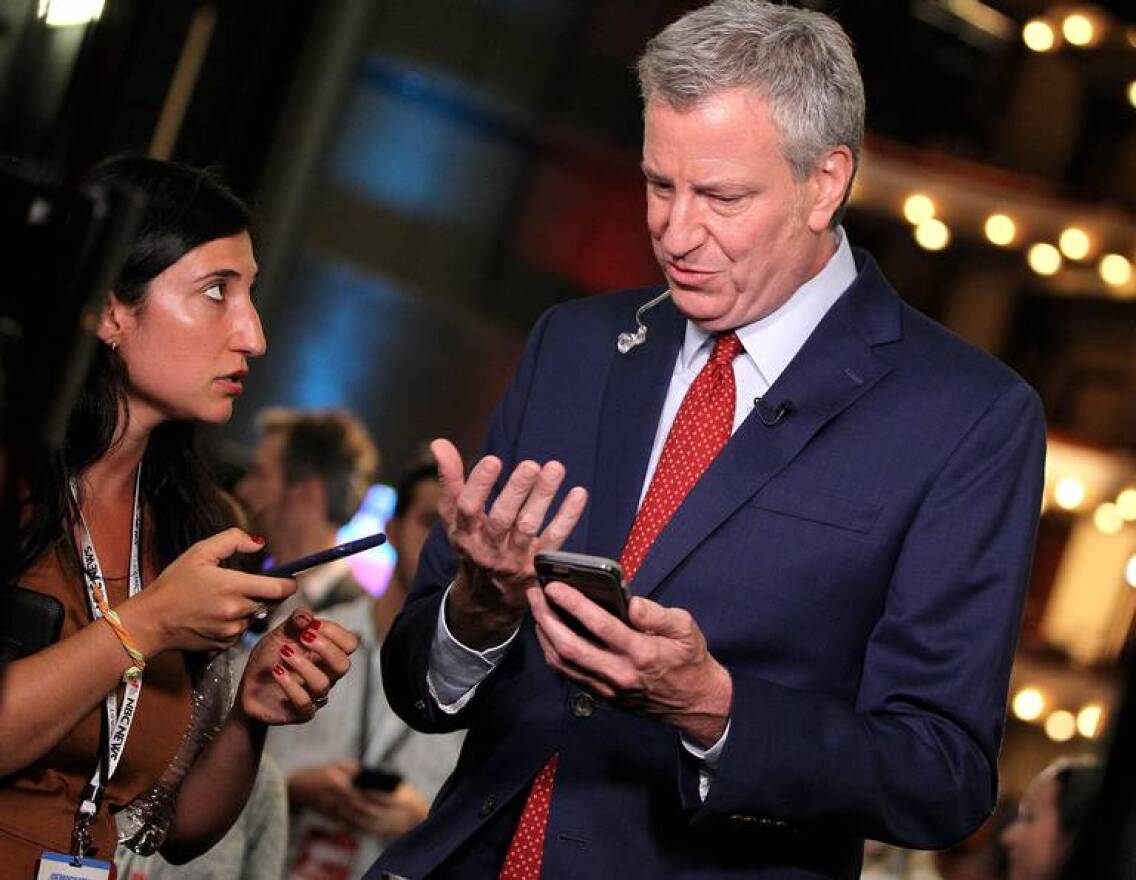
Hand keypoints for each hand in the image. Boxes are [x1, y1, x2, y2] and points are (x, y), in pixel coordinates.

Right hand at [119, 528, 296, 654]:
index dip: (289, 582)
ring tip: (222, 600)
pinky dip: (235, 622)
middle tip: (244, 584)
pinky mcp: (225, 644)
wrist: (151, 621)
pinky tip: (215, 615)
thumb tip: (258, 543)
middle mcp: (237, 611)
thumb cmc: (173, 584)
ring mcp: (232, 630)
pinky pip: (241, 630)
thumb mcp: (199, 552)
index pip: (281, 588)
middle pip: (269, 601)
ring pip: (255, 616)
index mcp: (234, 587)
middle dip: (264, 592)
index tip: (287, 578)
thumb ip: (232, 540)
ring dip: (248, 608)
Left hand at [238, 609, 358, 724]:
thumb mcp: (278, 636)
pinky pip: (305, 703)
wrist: (249, 688)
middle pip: (343, 664)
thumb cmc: (268, 660)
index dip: (335, 632)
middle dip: (325, 648)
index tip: (312, 624)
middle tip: (304, 637)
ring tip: (284, 653)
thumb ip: (293, 624)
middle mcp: (325, 674)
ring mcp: (314, 694)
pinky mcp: (301, 712)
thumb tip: (306, 615)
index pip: (349, 644)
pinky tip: (277, 672)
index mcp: (326, 654)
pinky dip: (290, 686)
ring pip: (322, 683)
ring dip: (303, 665)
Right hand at [289, 762, 427, 838]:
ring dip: (370, 818)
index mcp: (340, 784)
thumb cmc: (318, 772)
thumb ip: (354, 769)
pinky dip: (359, 822)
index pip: (364, 792)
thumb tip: (369, 773)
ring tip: (385, 816)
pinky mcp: (330, 816)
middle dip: (378, 808)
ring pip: (355, 816)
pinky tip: (370, 821)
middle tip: (393, 809)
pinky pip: (348, 820)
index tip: (393, 796)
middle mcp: (336, 799)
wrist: (296, 786)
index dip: (379, 795)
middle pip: (362, 807)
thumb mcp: (336, 765)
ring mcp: (332, 809)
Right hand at [432, 438, 586, 647]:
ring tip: (555, 468)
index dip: (479, 485)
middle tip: (531, 465)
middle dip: (516, 491)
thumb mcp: (454, 517)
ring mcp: (514, 560)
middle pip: (501, 519)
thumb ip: (450, 480)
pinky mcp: (537, 566)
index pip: (467, 508)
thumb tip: (439, 442)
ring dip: (543, 497)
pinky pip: (554, 540)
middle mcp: (487, 548)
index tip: (493, 460)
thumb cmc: (471, 543)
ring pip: (528, 527)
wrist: (487, 598)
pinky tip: (579, 493)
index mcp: (464, 533)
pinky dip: (567, 517)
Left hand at [528, 584, 732, 746]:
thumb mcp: (685, 628)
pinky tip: (548, 633)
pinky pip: (568, 674)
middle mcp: (619, 673)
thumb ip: (656, 614)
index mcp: (641, 653)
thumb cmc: (689, 659)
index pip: (600, 625)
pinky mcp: (602, 696)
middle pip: (569, 647)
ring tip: (536, 609)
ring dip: (543, 635)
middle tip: (534, 594)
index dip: (573, 604)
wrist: (694, 703)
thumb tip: (629, 601)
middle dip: (546, 618)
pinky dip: (552, 652)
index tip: (554, 586)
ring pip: (562, 663)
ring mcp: (607, 688)